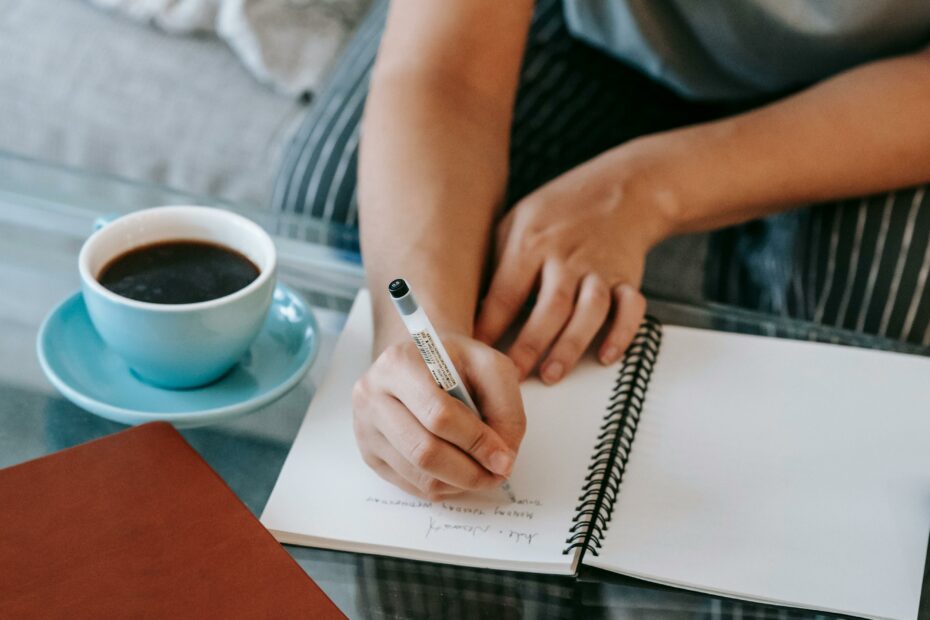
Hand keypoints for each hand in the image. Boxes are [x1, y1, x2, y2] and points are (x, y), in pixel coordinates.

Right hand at [352, 333, 525, 499]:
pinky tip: (458, 471)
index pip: (439, 416)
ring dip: (459, 483)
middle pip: (423, 451)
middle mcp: (372, 394)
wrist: (422, 362)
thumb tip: (501, 461)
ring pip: (418, 475)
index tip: (504, 459)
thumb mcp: (492, 368)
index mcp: (399, 363)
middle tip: (497, 474)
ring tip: (483, 472)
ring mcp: (365, 427)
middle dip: (469, 471)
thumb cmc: (457, 364)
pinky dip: (443, 486)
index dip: (476, 442)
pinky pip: (410, 486)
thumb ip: (506, 410)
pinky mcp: (369, 453)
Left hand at [475, 151, 669, 382]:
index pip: (506, 292)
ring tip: (551, 374)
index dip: (489, 325)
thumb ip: (494, 263)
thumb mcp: (515, 223)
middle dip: (529, 345)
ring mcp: (600, 269)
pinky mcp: (628, 278)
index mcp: (532, 244)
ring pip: (589, 311)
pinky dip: (622, 333)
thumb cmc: (559, 210)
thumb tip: (466, 306)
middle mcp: (567, 258)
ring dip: (570, 345)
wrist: (622, 188)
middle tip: (510, 376)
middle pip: (549, 306)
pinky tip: (607, 356)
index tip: (474, 352)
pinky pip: (630, 308)